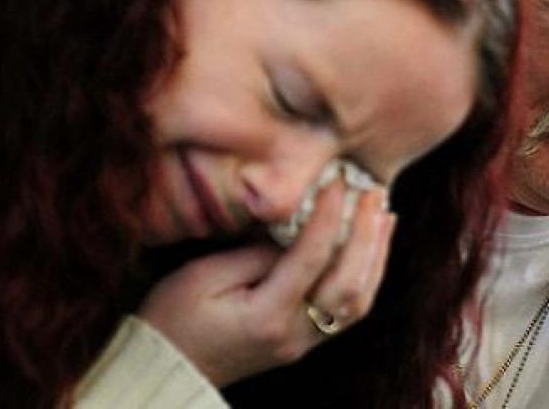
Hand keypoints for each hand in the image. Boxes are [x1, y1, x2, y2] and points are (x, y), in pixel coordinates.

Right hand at [138, 180, 395, 386]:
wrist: (165, 367)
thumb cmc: (172, 317)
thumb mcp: (202, 276)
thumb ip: (254, 254)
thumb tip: (296, 231)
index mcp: (265, 316)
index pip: (311, 259)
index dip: (329, 215)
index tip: (337, 180)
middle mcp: (293, 334)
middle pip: (349, 284)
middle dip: (365, 233)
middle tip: (372, 191)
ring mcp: (302, 343)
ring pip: (358, 302)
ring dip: (375, 255)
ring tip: (384, 214)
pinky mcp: (304, 343)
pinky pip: (347, 311)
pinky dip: (366, 275)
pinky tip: (370, 248)